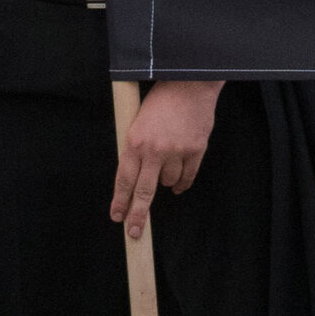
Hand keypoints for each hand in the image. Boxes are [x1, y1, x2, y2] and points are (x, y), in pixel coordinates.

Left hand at [110, 79, 222, 234]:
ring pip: (168, 182)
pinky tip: (178, 185)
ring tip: (166, 166)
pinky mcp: (196, 150)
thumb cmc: (161, 99)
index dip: (120, 201)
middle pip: (144, 191)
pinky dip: (182, 183)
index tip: (117, 217)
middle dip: (138, 215)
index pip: (124, 179)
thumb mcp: (138, 121)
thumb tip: (134, 177)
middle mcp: (154, 149)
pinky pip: (188, 177)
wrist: (190, 83)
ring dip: (165, 182)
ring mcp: (177, 151)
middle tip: (134, 232)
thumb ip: (136, 148)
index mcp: (134, 141)